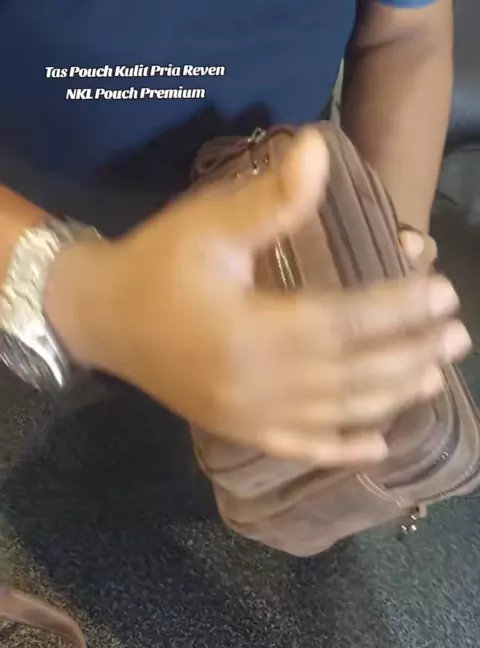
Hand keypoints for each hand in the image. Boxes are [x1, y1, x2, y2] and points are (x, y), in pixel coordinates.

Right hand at [46, 128, 469, 466]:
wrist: (102, 318)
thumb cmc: (156, 265)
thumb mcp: (207, 225)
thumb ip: (270, 199)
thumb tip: (319, 149)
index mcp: (248, 329)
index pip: (342, 322)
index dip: (396, 309)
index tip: (441, 292)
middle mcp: (254, 382)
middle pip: (348, 373)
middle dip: (407, 353)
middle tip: (456, 335)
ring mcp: (246, 414)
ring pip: (332, 412)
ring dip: (388, 397)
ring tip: (433, 377)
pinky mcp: (237, 429)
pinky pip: (296, 446)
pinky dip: (338, 449)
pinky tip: (376, 448)